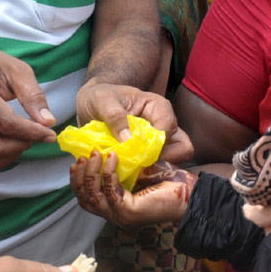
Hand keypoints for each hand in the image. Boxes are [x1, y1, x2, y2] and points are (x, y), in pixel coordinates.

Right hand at [0, 40, 57, 169]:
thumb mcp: (13, 69)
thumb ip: (32, 95)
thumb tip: (48, 121)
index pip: (7, 124)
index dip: (32, 132)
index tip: (50, 133)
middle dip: (23, 144)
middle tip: (37, 132)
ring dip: (14, 152)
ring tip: (25, 135)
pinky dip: (3, 154)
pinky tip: (13, 139)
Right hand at [70, 153, 196, 226]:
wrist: (187, 193)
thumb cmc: (165, 180)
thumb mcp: (134, 169)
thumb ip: (118, 164)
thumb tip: (100, 148)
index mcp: (113, 206)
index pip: (85, 199)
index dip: (76, 181)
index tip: (76, 162)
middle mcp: (114, 214)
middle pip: (84, 200)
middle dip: (80, 176)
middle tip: (84, 155)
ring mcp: (120, 216)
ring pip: (93, 197)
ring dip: (91, 173)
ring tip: (96, 153)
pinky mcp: (128, 212)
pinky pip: (110, 191)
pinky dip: (108, 172)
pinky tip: (113, 158)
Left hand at [74, 83, 193, 164]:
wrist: (89, 105)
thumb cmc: (98, 97)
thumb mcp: (102, 101)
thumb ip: (115, 116)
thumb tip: (129, 140)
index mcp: (157, 107)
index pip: (169, 125)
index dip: (158, 141)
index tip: (139, 151)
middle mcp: (162, 124)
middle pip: (181, 147)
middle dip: (165, 159)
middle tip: (140, 165)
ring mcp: (156, 141)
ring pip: (172, 160)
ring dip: (155, 169)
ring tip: (133, 170)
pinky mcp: (147, 155)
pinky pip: (155, 168)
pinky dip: (145, 174)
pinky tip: (128, 173)